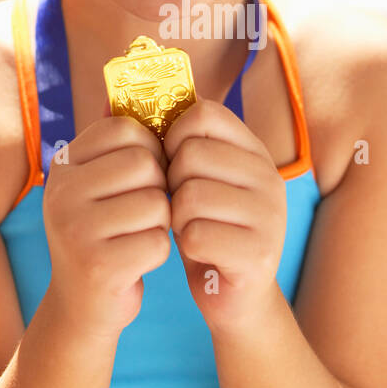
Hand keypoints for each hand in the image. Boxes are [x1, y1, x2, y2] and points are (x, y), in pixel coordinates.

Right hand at [41, 105, 170, 341]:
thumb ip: (117, 138)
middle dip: (158, 189)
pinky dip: (158, 252)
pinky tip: (136, 260)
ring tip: (136, 236)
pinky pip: (158, 241)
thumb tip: (138, 72)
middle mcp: (60, 191)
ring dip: (160, 223)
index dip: (149, 150)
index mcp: (62, 164)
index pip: (127, 128)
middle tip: (140, 213)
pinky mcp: (97, 265)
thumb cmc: (103, 235)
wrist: (81, 308)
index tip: (142, 175)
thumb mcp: (99, 183)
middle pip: (147, 164)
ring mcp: (74, 229)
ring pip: (157, 203)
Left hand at [163, 98, 286, 332]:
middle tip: (180, 204)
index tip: (170, 162)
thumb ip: (175, 141)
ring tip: (189, 227)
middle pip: (191, 153)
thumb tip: (117, 92)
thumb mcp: (195, 179)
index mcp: (254, 150)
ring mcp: (269, 214)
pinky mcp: (258, 252)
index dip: (172, 136)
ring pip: (190, 195)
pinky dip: (185, 245)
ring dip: (176, 217)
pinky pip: (195, 234)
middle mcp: (268, 175)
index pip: (203, 114)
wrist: (234, 294)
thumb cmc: (207, 228)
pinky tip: (198, 251)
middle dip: (171, 182)